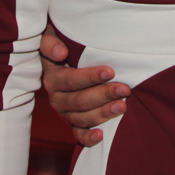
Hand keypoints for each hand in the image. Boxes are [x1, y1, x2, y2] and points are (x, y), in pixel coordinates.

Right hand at [39, 24, 130, 146]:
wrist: (58, 58)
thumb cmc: (60, 45)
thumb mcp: (49, 37)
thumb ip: (50, 42)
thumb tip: (60, 52)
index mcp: (52, 77)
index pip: (70, 80)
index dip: (90, 77)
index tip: (110, 71)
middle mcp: (57, 97)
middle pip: (80, 101)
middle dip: (104, 95)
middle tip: (125, 89)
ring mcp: (65, 112)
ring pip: (82, 118)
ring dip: (103, 114)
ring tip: (123, 107)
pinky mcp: (72, 122)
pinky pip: (78, 134)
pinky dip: (88, 138)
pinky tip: (101, 136)